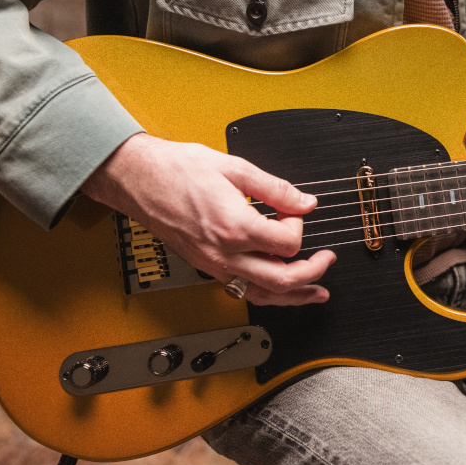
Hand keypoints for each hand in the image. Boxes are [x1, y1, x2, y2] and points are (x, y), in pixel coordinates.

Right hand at [81, 133, 334, 304]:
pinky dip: (267, 293)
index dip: (298, 225)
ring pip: (262, 295)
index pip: (288, 244)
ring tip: (316, 293)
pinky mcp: (206, 267)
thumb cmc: (176, 170)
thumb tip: (304, 201)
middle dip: (312, 273)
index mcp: (235, 226)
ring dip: (294, 296)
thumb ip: (276, 188)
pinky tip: (280, 290)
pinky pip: (242, 290)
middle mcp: (224, 253)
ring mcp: (214, 264)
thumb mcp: (235, 168)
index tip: (291, 212)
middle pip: (281, 280)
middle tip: (326, 260)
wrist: (138, 178)